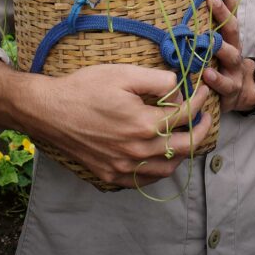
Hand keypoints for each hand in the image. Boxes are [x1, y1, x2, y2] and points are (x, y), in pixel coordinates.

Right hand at [12, 62, 212, 188]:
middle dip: (200, 130)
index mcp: (144, 125)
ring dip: (183, 153)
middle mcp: (137, 152)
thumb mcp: (122, 74)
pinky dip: (159, 170)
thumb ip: (156, 80)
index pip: (185, 116)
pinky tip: (159, 156)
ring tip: (186, 137)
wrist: (49, 111)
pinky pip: (144, 181)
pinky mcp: (110, 176)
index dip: (200, 101)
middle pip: (184, 147)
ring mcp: (123, 168)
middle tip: (205, 116)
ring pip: (167, 169)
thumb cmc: (84, 88)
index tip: (205, 90)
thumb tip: (179, 86)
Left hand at [203, 0, 254, 113]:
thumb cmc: (221, 61)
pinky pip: (223, 84)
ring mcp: (233, 68)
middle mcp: (234, 47)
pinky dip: (216, 79)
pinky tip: (207, 74)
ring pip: (230, 55)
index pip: (231, 7)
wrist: (240, 92)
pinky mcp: (230, 89)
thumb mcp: (217, 41)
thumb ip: (205, 22)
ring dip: (220, 47)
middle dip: (223, 12)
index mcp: (228, 34)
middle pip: (231, 27)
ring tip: (210, 41)